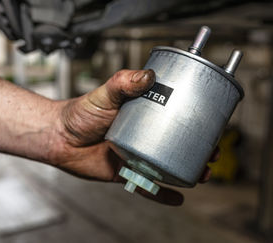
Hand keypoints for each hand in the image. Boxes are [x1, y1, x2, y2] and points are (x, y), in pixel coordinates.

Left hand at [51, 69, 219, 205]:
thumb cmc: (80, 113)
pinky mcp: (126, 172)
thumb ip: (123, 82)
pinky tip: (177, 197)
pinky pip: (148, 186)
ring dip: (187, 171)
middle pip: (177, 144)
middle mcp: (143, 135)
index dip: (195, 121)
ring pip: (167, 166)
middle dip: (199, 149)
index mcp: (143, 115)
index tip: (211, 123)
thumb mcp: (105, 94)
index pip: (175, 117)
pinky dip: (162, 193)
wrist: (58, 137)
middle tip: (213, 151)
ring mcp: (136, 154)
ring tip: (202, 173)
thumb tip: (147, 75)